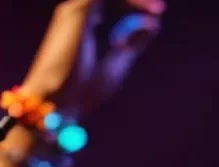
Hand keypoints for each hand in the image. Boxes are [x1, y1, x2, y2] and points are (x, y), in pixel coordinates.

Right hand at [21, 0, 162, 119]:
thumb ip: (134, 42)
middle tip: (158, 10)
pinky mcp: (79, 8)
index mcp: (84, 22)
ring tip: (156, 10)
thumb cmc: (82, 91)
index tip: (158, 14)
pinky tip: (147, 10)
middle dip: (138, 0)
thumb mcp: (117, 64)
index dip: (137, 4)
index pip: (114, 1)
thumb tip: (153, 22)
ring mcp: (76, 7)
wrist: (59, 104)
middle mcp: (77, 10)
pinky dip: (132, 0)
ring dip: (136, 0)